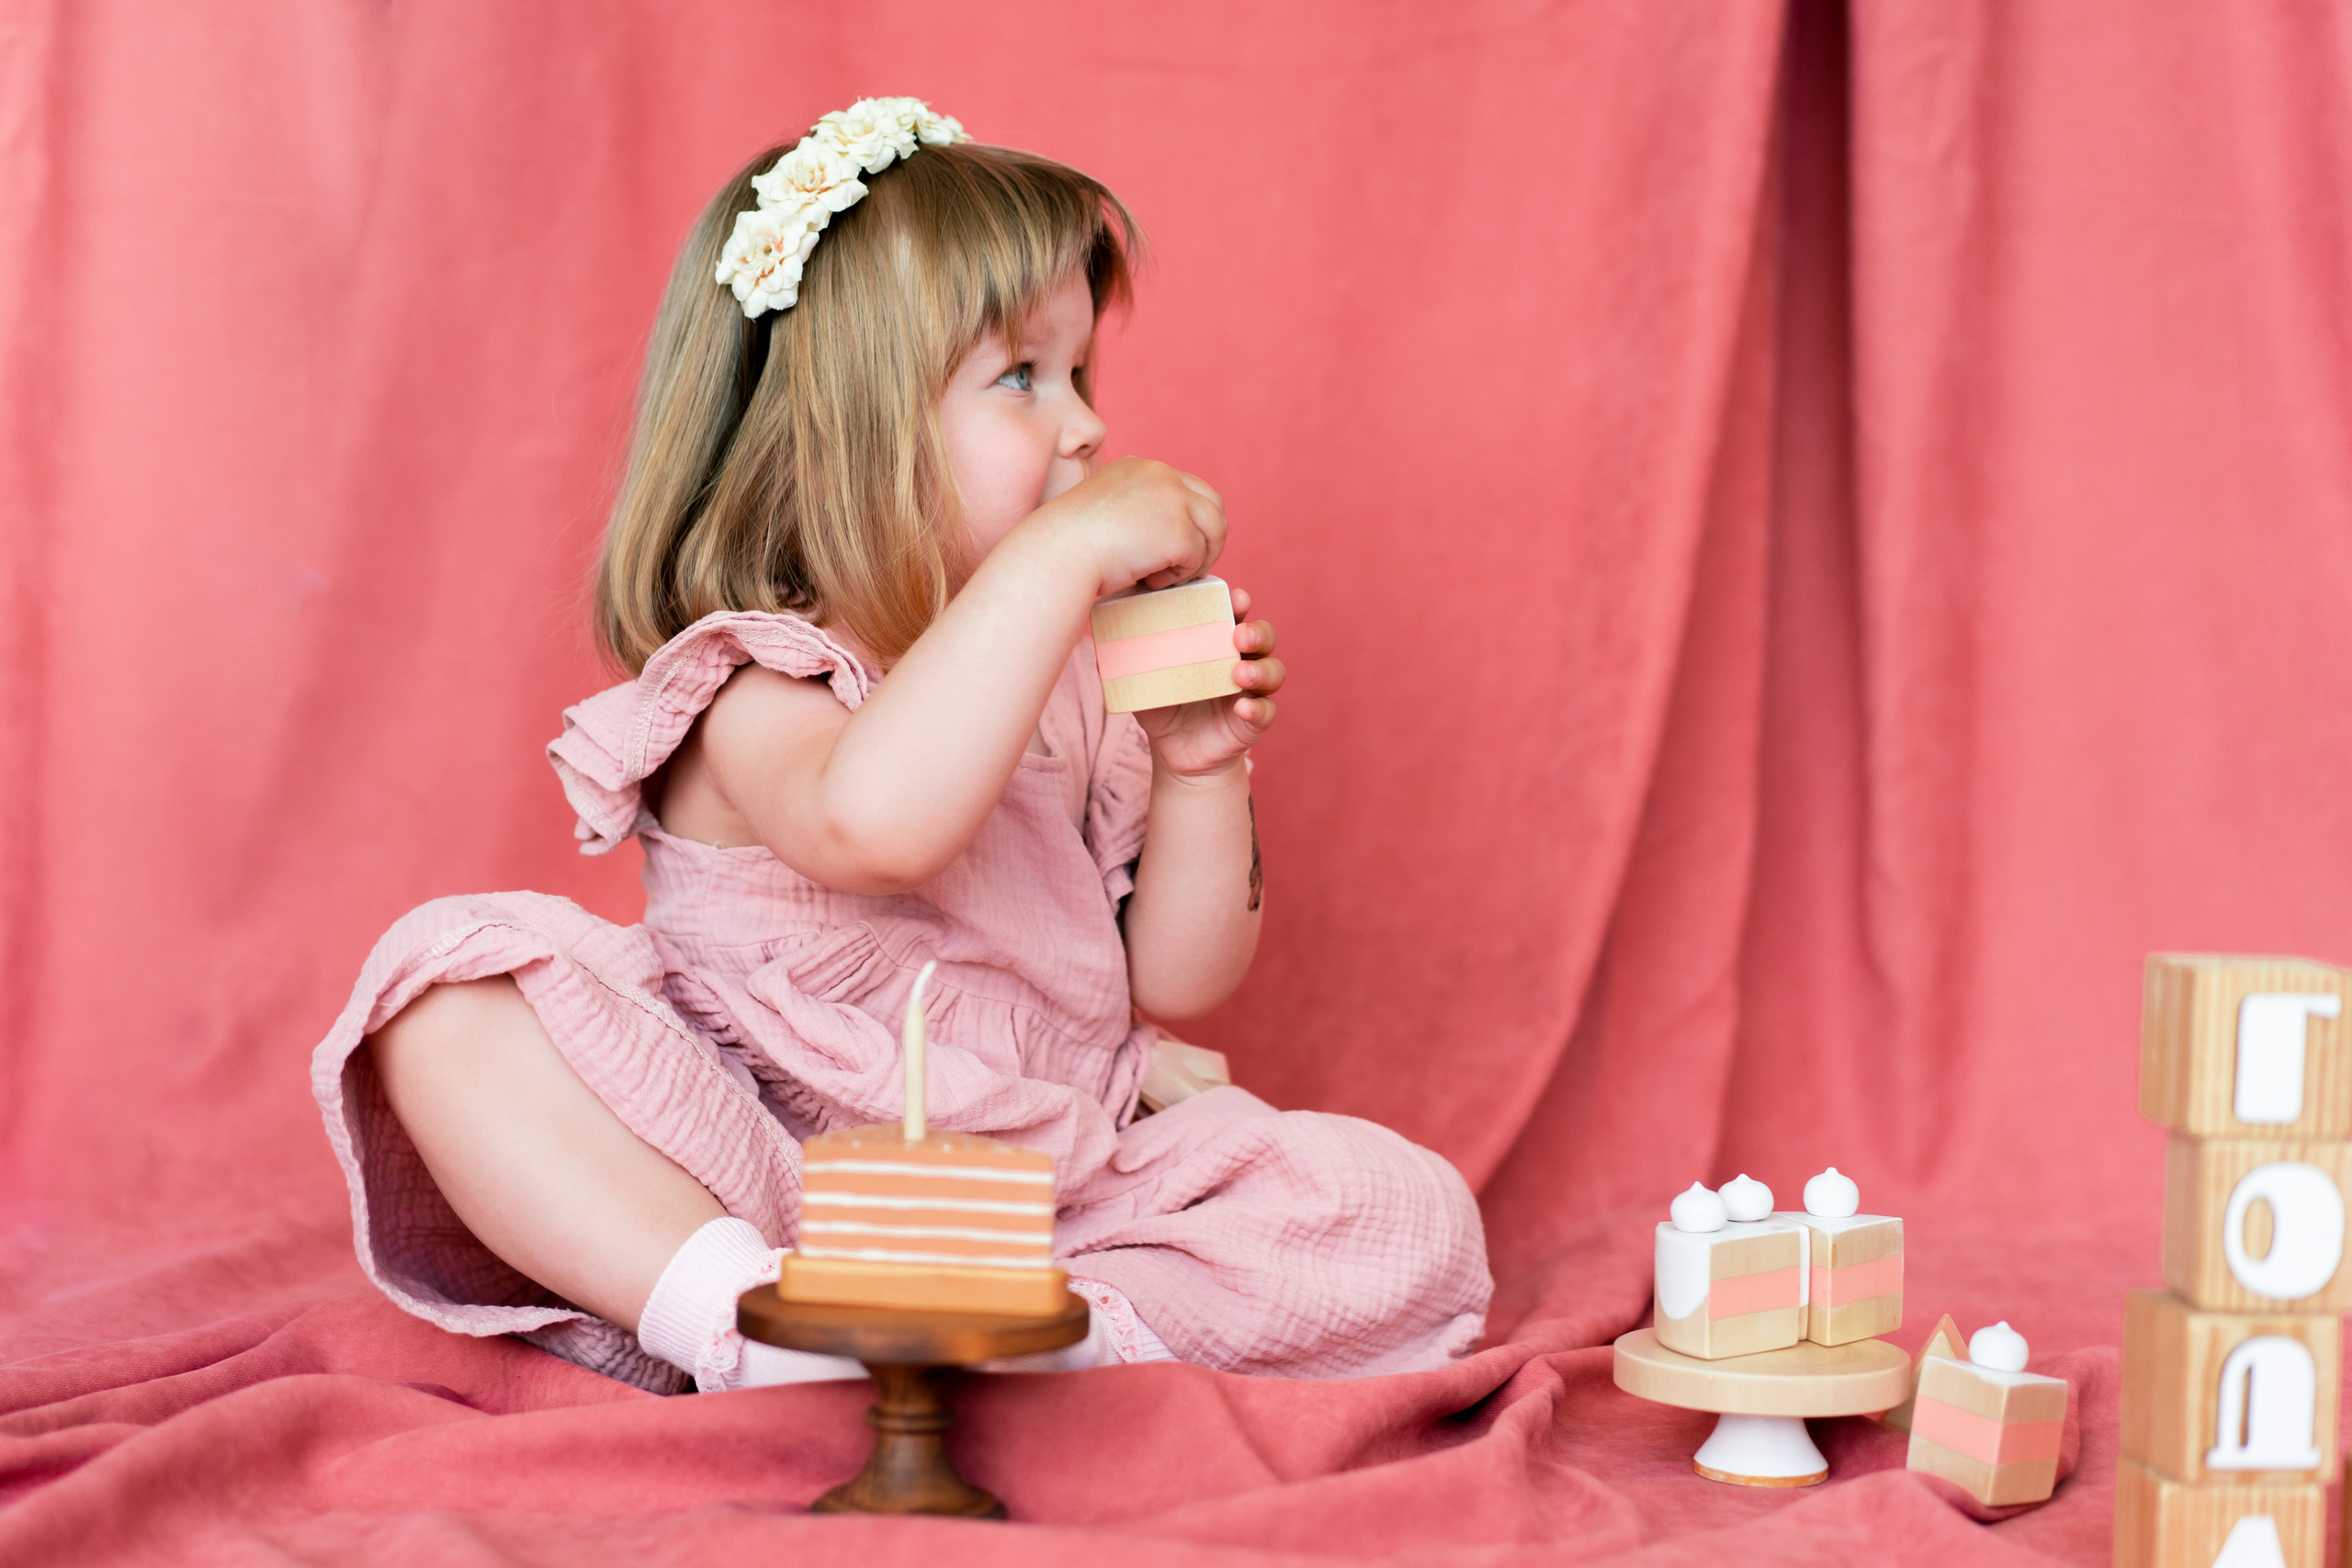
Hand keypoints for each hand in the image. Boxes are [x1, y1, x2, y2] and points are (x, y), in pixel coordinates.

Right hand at [1025, 457, 1226, 598]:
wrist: (1057, 553)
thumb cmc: (1068, 545)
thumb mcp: (1103, 512)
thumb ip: (1135, 510)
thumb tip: (1159, 535)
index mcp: (1141, 467)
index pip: (1188, 489)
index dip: (1189, 522)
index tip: (1172, 548)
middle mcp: (1161, 474)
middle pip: (1213, 505)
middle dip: (1207, 540)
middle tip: (1184, 570)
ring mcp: (1173, 499)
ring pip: (1214, 531)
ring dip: (1196, 560)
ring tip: (1162, 578)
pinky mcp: (1179, 530)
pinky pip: (1196, 559)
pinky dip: (1176, 578)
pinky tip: (1146, 581)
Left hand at [1134, 587, 1283, 776]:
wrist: (1174, 751)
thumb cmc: (1163, 703)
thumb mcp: (1142, 680)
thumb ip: (1126, 662)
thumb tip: (1097, 646)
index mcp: (1217, 642)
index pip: (1234, 615)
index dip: (1238, 603)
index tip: (1234, 597)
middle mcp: (1240, 661)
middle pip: (1264, 637)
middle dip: (1256, 632)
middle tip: (1239, 635)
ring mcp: (1250, 690)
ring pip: (1273, 672)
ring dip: (1261, 670)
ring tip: (1240, 675)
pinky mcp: (1252, 721)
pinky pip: (1266, 712)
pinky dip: (1258, 709)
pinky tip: (1243, 709)